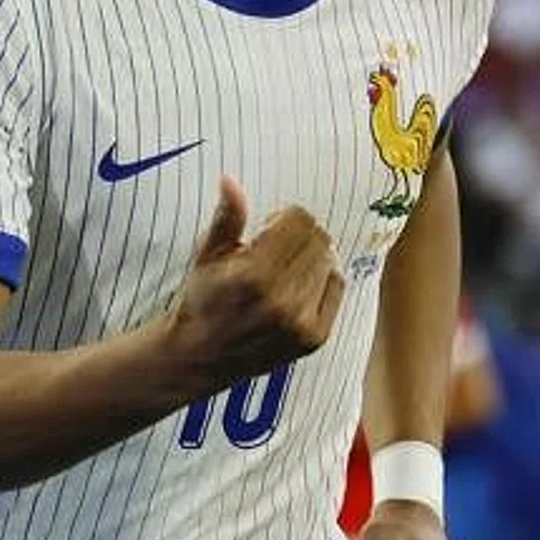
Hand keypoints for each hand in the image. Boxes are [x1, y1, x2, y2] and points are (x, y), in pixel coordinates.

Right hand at [161, 177, 345, 389]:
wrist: (200, 358)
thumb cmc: (203, 302)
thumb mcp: (207, 255)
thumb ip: (226, 218)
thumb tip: (231, 182)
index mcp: (252, 276)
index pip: (298, 221)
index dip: (284, 216)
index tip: (269, 225)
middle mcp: (281, 301)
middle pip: (318, 238)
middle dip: (300, 233)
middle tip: (277, 245)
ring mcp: (301, 322)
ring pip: (329, 260)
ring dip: (311, 255)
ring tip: (284, 267)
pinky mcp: (315, 337)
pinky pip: (338, 286)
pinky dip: (323, 278)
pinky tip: (299, 284)